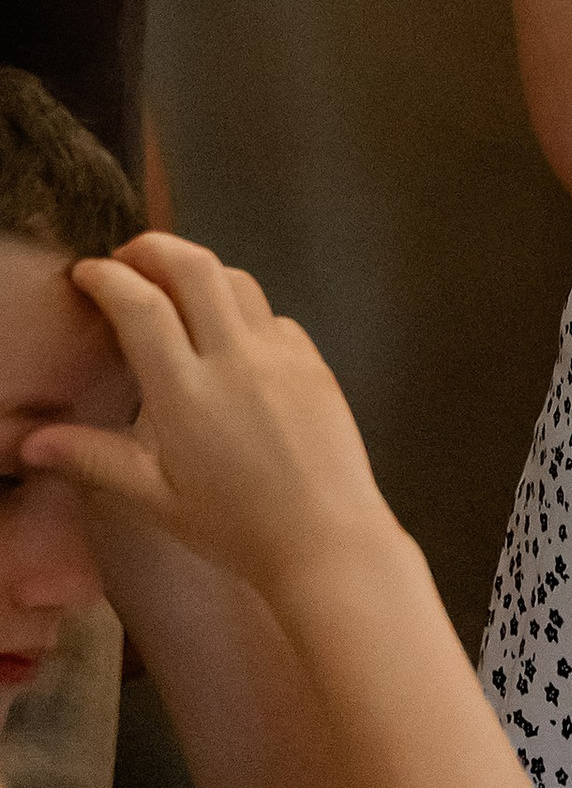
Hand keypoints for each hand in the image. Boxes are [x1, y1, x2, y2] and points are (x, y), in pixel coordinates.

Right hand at [21, 235, 392, 610]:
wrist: (326, 539)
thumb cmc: (232, 527)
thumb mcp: (154, 499)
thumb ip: (94, 458)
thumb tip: (28, 442)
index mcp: (186, 391)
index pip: (140, 307)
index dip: (107, 278)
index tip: (85, 274)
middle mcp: (234, 357)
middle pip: (194, 266)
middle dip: (152, 248)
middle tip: (125, 259)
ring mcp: (280, 352)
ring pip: (237, 280)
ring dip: (200, 270)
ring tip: (172, 288)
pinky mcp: (312, 358)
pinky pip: (270, 314)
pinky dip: (241, 308)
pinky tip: (228, 337)